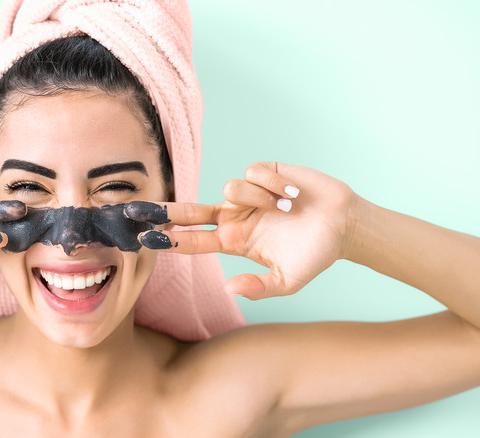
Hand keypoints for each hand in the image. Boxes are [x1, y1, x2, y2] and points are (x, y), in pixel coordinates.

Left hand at [125, 162, 358, 299]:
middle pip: (190, 209)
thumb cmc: (315, 254)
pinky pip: (253, 173)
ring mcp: (247, 194)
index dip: (170, 239)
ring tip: (286, 209)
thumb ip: (258, 287)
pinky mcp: (264, 172)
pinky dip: (274, 185)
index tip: (145, 239)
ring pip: (229, 188)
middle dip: (163, 210)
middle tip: (134, 209)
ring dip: (258, 199)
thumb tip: (228, 289)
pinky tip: (292, 193)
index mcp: (234, 241)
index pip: (194, 240)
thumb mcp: (287, 280)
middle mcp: (234, 216)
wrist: (345, 225)